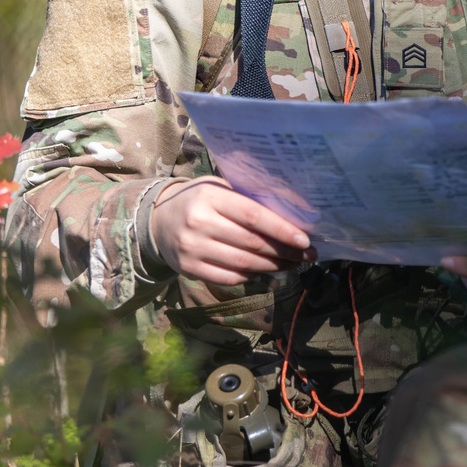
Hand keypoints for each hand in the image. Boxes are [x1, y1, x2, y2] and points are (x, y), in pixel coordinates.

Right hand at [150, 177, 314, 284]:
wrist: (159, 221)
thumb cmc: (200, 201)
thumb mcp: (219, 189)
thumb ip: (248, 199)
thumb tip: (292, 216)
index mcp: (210, 197)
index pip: (253, 216)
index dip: (282, 230)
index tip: (305, 240)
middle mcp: (199, 223)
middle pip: (252, 243)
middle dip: (285, 251)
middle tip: (307, 255)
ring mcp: (193, 248)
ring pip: (244, 263)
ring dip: (273, 266)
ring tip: (292, 264)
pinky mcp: (189, 268)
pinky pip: (229, 278)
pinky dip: (252, 275)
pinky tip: (265, 271)